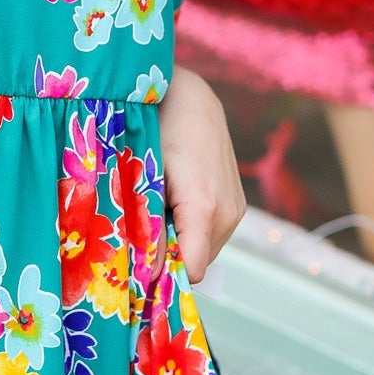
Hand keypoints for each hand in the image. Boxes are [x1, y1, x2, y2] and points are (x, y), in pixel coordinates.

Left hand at [154, 65, 245, 284]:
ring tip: (156, 211)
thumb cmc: (159, 131)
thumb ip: (145, 226)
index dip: (162, 275)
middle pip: (196, 263)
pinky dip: (190, 230)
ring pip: (203, 250)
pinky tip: (172, 204)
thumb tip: (143, 272)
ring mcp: (236, 209)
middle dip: (167, 258)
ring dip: (178, 242)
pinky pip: (211, 234)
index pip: (191, 271)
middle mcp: (228, 212)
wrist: (190, 98)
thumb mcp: (143, 178)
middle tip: (140, 234)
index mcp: (204, 208)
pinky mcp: (237, 204)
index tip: (136, 270)